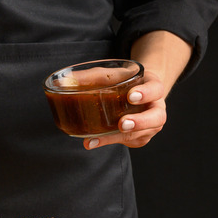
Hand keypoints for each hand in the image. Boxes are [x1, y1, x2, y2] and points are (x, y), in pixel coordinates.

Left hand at [82, 30, 191, 149]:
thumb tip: (60, 82)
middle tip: (123, 124)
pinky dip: (110, 142)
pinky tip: (93, 141)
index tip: (131, 96)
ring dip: (118, 138)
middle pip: (157, 117)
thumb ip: (88, 77)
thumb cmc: (122, 81)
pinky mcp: (140, 137)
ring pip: (141, 135)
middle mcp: (156, 108)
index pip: (156, 89)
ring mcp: (150, 125)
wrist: (137, 91)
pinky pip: (129, 143)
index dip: (146, 93)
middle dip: (140, 122)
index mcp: (153, 87)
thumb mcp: (109, 74)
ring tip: (95, 139)